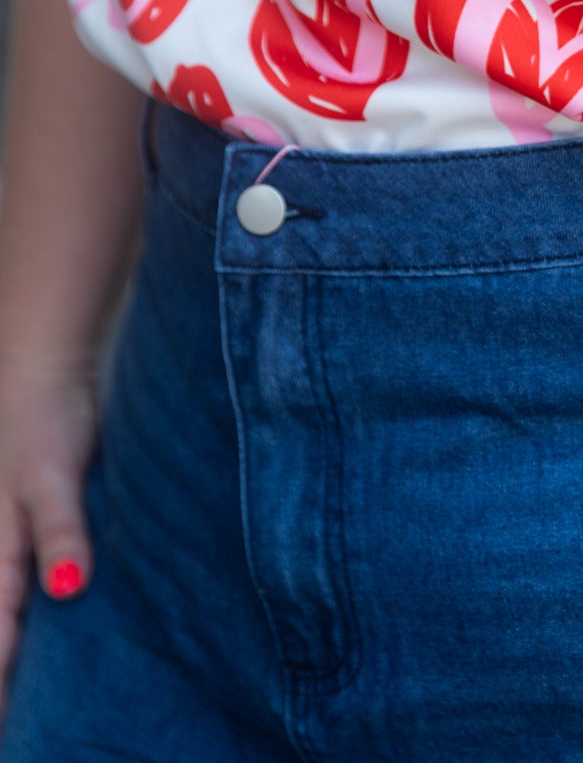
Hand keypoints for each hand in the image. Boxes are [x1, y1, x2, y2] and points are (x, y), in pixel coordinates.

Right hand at [0, 353, 98, 708]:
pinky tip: (57, 624)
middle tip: (26, 733)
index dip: (3, 690)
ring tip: (31, 704)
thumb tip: (69, 589)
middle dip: (7, 682)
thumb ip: (61, 533)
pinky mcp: (33, 527)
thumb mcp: (52, 477)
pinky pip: (24, 589)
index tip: (17, 735)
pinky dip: (31, 616)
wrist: (43, 364)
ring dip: (17, 650)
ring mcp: (11, 544)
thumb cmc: (44, 418)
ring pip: (8, 613)